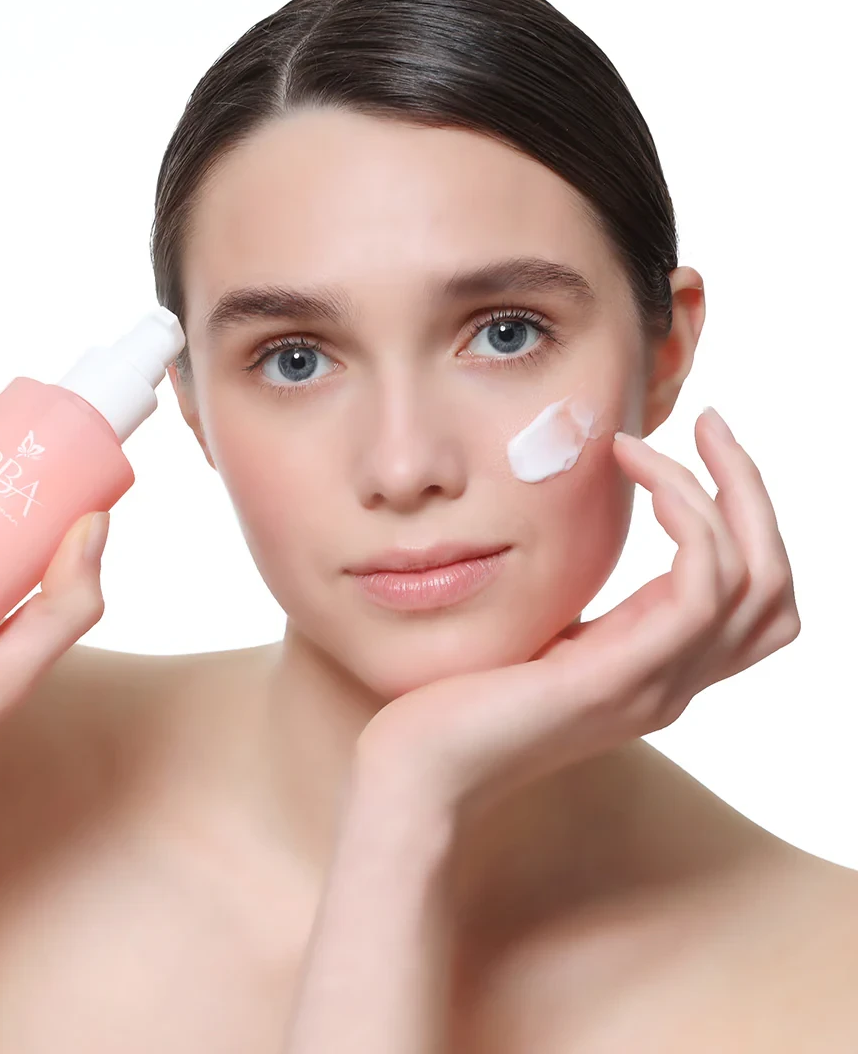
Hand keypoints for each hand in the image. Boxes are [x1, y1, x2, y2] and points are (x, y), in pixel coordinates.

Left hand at [355, 408, 800, 822]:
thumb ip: (586, 613)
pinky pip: (700, 586)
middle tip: (711, 423)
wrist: (419, 771)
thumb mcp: (541, 642)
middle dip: (751, 493)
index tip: (694, 450)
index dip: (743, 521)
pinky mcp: (617, 678)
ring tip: (649, 442)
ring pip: (754, 578)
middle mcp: (672, 682)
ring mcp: (653, 685)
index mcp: (654, 670)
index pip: (750, 600)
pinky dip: (688, 519)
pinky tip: (637, 478)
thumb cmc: (460, 703)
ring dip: (719, 491)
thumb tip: (584, 545)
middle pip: (774, 584)